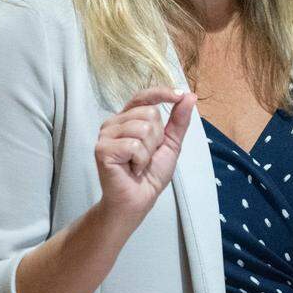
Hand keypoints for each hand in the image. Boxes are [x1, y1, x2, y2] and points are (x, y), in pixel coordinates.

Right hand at [94, 87, 196, 219]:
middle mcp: (114, 123)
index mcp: (128, 118)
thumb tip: (190, 96)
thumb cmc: (151, 174)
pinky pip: (134, 145)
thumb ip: (178, 120)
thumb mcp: (171, 143)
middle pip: (149, 113)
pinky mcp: (103, 149)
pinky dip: (141, 160)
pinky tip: (133, 169)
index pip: (143, 96)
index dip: (161, 93)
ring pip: (142, 128)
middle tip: (147, 156)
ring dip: (149, 151)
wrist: (139, 200)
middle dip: (157, 138)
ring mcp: (106, 135)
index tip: (179, 95)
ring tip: (139, 163)